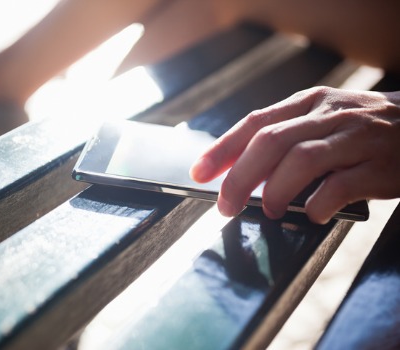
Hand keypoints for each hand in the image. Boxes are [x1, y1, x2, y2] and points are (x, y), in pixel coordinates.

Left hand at [190, 86, 399, 223]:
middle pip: (270, 142)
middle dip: (239, 177)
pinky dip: (316, 204)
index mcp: (309, 103)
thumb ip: (287, 139)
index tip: (199, 172)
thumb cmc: (362, 128)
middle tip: (225, 205)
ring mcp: (356, 138)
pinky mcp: (379, 166)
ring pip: (301, 160)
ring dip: (275, 190)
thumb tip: (243, 173)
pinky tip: (310, 213)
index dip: (222, 149)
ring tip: (268, 209)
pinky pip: (339, 187)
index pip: (255, 122)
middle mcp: (329, 115)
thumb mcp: (322, 120)